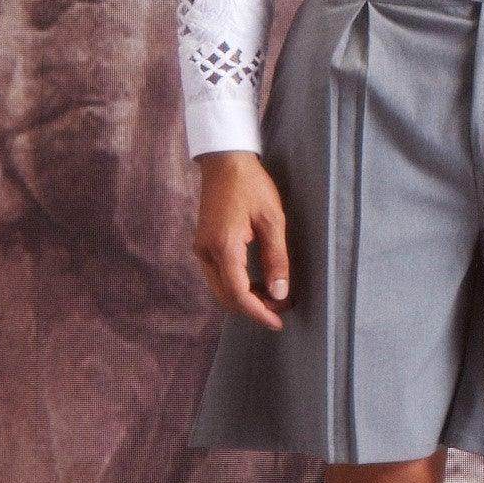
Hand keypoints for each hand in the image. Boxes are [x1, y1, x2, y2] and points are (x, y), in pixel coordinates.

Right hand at [191, 151, 291, 329]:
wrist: (225, 161)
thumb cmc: (251, 185)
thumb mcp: (273, 220)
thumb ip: (276, 259)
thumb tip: (279, 293)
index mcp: (223, 247)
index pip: (238, 295)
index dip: (259, 313)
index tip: (278, 322)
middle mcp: (206, 252)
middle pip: (226, 297)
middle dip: (253, 308)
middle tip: (281, 307)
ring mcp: (201, 249)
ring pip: (220, 289)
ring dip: (245, 298)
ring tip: (273, 295)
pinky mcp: (203, 244)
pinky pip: (218, 276)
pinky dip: (236, 285)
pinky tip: (257, 282)